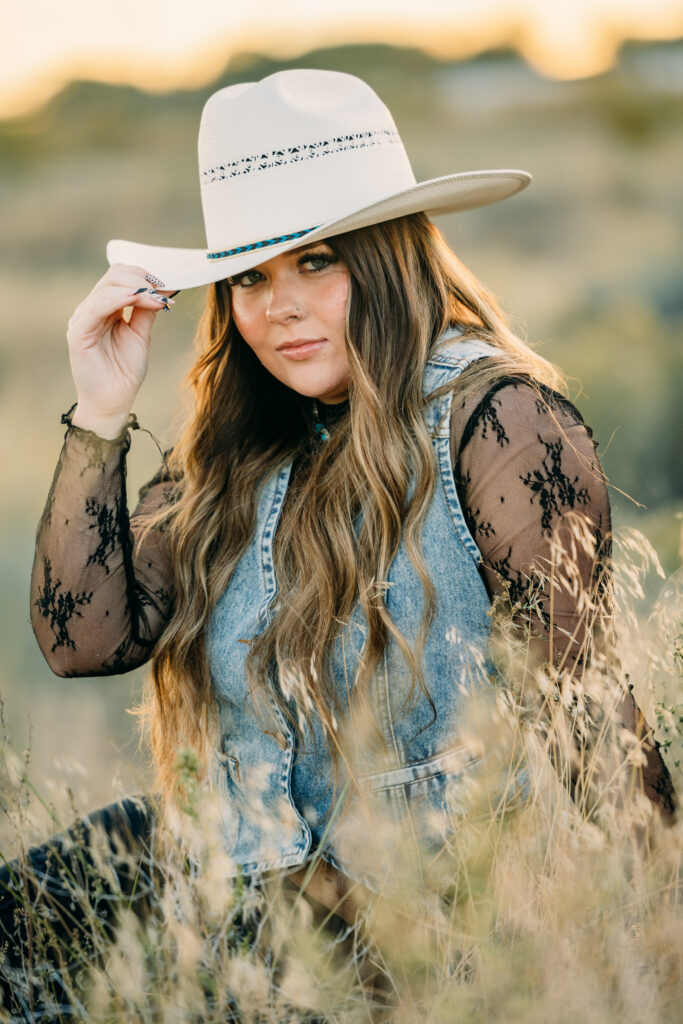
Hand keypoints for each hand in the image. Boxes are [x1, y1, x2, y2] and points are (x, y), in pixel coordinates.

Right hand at [66, 263, 175, 427]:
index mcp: (105, 308)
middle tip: (163, 291)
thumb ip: (146, 310)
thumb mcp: (141, 335)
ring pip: (108, 286)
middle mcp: (92, 310)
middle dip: (142, 279)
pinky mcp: (79, 331)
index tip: (168, 284)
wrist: (113, 401)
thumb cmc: (125, 372)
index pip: (120, 277)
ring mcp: (83, 318)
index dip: (144, 276)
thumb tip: (162, 287)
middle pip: (114, 276)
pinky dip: (120, 298)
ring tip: (157, 300)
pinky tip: (138, 299)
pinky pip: (98, 306)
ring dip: (137, 288)